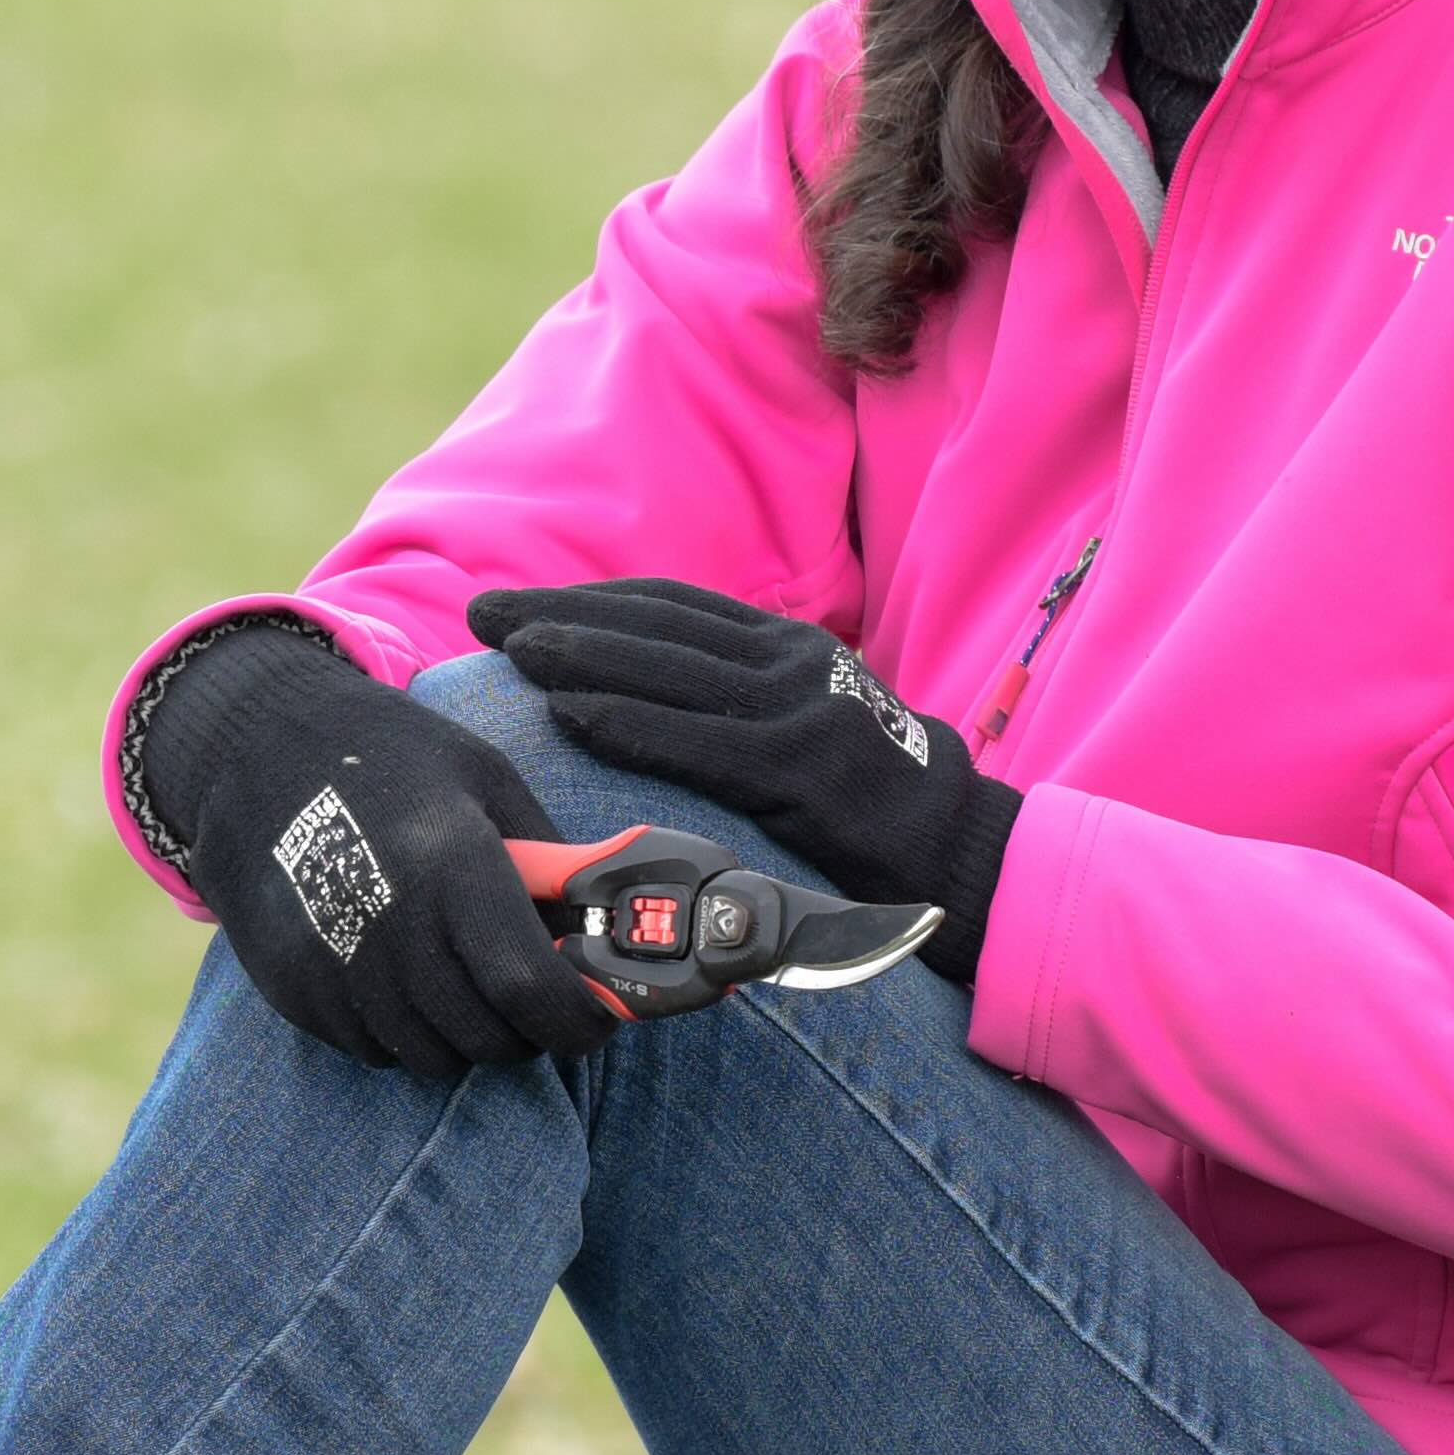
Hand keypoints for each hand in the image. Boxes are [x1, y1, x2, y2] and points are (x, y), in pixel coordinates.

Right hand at [126, 619, 625, 1078]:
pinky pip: (374, 1051)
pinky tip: (404, 978)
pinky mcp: (295, 991)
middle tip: (534, 998)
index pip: (530, 989)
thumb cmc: (390, 756)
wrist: (255, 748)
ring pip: (432, 1057)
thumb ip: (551, 862)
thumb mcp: (485, 779)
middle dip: (527, 1030)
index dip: (575, 1020)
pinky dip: (405, 1033)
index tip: (593, 1019)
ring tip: (468, 983)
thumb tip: (607, 931)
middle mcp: (390, 927)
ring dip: (466, 1036)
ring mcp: (334, 967)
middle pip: (487, 1037)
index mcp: (451, 866)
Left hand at [467, 579, 1018, 992]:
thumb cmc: (886, 805)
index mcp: (794, 650)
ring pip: (666, 670)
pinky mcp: (798, 769)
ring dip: (578, 653)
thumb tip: (671, 706)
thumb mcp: (822, 727)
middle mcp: (793, 664)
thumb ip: (755, 707)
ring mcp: (798, 712)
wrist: (969, 853)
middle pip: (656, 626)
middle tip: (484, 614)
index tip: (524, 604)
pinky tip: (567, 712)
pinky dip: (626, 721)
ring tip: (509, 650)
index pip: (675, 608)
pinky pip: (692, 739)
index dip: (593, 601)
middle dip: (564, 614)